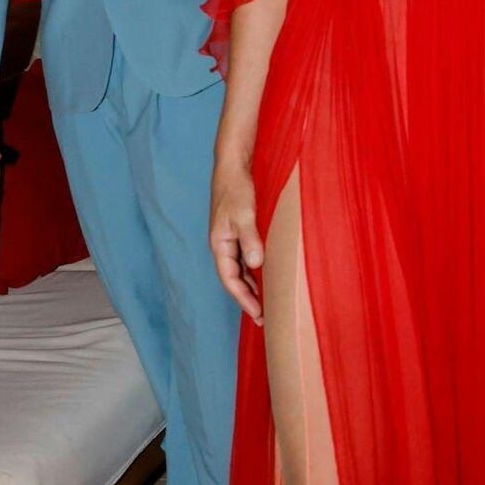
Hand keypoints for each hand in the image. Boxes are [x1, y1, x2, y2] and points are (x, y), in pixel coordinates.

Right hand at [210, 158, 263, 321]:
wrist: (232, 166)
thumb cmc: (236, 189)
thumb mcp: (245, 215)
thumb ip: (250, 240)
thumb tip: (256, 265)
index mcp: (219, 244)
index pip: (230, 280)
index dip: (243, 299)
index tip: (258, 315)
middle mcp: (222, 245)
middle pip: (233, 280)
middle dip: (246, 299)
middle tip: (263, 319)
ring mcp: (228, 239)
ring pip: (238, 270)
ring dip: (250, 287)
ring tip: (265, 304)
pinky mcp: (236, 232)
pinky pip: (244, 259)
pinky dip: (253, 272)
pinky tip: (264, 277)